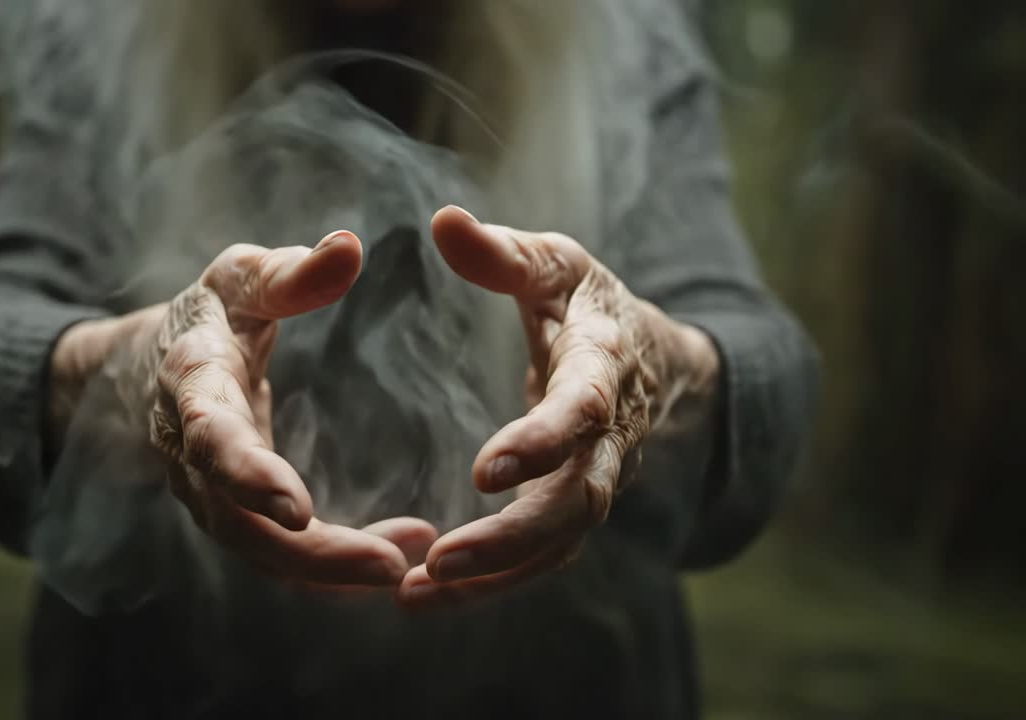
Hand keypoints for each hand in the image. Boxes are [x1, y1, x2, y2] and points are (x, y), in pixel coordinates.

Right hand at [51, 231, 434, 587]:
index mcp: (192, 385)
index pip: (212, 437)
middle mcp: (190, 453)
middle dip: (310, 553)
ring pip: (259, 551)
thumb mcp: (240, 278)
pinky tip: (394, 558)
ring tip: (405, 566)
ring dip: (330, 570)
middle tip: (391, 565)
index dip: (248, 475)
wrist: (150, 364)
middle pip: (237, 522)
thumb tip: (349, 248)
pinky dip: (330, 565)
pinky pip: (277, 553)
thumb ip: (290, 273)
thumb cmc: (210, 314)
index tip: (298, 509)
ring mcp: (207, 492)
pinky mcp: (233, 514)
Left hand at [397, 206, 719, 607]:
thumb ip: (502, 252)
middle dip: (511, 537)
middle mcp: (612, 433)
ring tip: (416, 593)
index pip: (583, 411)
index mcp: (605, 364)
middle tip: (439, 560)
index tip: (486, 471)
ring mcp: (602, 477)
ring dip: (493, 574)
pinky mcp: (580, 504)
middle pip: (577, 501)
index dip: (543, 442)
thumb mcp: (556, 263)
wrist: (656, 358)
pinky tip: (429, 592)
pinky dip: (493, 579)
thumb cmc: (590, 304)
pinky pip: (545, 554)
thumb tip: (442, 220)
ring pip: (561, 542)